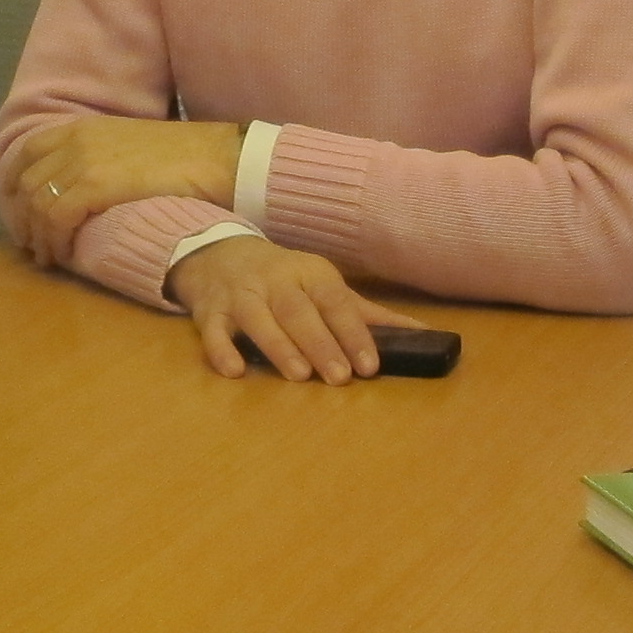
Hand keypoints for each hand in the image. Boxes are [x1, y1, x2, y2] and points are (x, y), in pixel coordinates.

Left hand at [0, 116, 245, 261]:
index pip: (27, 152)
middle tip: (31, 244)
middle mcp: (75, 140)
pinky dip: (55, 240)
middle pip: (26, 182)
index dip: (13, 184)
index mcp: (80, 127)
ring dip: (38, 235)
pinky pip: (57, 217)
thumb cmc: (181, 156)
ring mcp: (82, 161)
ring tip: (47, 257)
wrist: (213, 157)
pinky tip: (63, 255)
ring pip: (37, 203)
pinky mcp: (95, 185)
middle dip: (22, 217)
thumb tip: (80, 185)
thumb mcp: (126, 145)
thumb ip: (98, 157)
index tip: (17, 210)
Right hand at [168, 234, 417, 382]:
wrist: (219, 254)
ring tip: (299, 376)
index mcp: (310, 274)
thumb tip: (424, 334)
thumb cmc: (285, 278)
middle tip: (339, 379)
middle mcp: (275, 281)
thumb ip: (368, 314)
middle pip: (298, 311)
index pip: (335, 302)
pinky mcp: (209, 312)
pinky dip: (221, 350)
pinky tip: (234, 371)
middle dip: (320, 344)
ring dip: (278, 346)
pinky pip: (212, 331)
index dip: (353, 332)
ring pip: (258, 318)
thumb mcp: (325, 287)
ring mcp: (240, 295)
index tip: (370, 365)